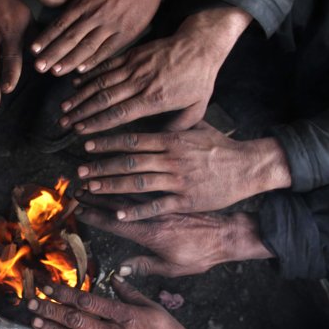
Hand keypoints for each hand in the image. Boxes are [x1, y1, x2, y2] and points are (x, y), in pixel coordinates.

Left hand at [28, 279, 250, 328]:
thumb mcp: (154, 308)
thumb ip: (130, 293)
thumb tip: (113, 276)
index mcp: (124, 314)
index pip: (87, 300)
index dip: (64, 292)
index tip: (48, 286)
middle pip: (75, 318)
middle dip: (50, 309)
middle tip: (31, 301)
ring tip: (34, 321)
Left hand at [31, 0, 176, 75]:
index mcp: (83, 3)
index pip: (60, 23)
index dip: (46, 37)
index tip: (33, 50)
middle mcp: (95, 15)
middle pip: (70, 38)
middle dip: (53, 53)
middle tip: (39, 67)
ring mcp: (111, 25)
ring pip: (87, 46)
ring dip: (70, 60)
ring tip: (56, 72)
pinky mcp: (126, 33)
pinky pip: (107, 50)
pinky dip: (94, 60)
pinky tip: (81, 70)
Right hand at [60, 7, 251, 133]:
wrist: (200, 43)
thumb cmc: (200, 78)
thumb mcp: (198, 107)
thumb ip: (178, 126)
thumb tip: (160, 140)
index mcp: (155, 98)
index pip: (120, 113)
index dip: (98, 122)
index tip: (81, 131)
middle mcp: (140, 82)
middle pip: (105, 99)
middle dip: (81, 112)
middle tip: (64, 123)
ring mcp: (134, 66)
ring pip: (101, 82)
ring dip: (80, 95)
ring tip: (64, 107)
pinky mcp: (132, 54)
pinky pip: (106, 65)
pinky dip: (89, 75)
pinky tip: (75, 84)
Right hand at [75, 193, 271, 276]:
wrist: (228, 234)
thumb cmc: (202, 255)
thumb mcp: (173, 267)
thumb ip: (145, 266)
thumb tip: (120, 270)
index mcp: (151, 233)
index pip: (116, 222)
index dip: (96, 216)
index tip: (79, 210)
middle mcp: (153, 214)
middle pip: (117, 203)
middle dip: (95, 195)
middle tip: (76, 189)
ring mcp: (161, 203)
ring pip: (129, 191)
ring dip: (108, 185)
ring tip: (90, 179)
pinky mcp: (169, 195)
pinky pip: (145, 186)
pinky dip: (129, 180)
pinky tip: (118, 175)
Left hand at [78, 125, 291, 216]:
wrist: (249, 167)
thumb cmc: (221, 147)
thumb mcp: (197, 127)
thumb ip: (174, 124)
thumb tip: (156, 114)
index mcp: (171, 140)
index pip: (132, 139)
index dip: (107, 142)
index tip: (87, 144)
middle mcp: (171, 159)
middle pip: (129, 162)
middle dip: (101, 166)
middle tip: (78, 170)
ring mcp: (178, 180)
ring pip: (138, 183)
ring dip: (111, 186)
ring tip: (90, 188)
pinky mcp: (186, 200)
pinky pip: (157, 206)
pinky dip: (137, 210)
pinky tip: (118, 214)